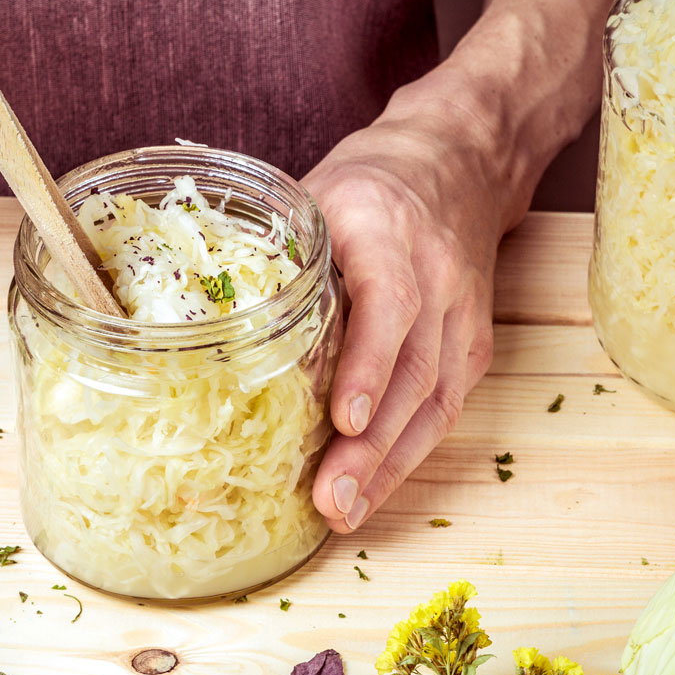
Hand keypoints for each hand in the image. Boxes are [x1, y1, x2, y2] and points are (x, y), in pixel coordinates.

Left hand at [305, 91, 515, 532]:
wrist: (458, 163)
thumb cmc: (371, 185)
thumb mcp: (315, 195)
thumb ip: (275, 253)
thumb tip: (202, 322)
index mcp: (387, 229)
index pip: (390, 301)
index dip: (368, 364)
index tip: (343, 419)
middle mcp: (436, 274)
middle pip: (413, 369)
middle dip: (372, 445)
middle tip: (329, 500)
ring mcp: (463, 312)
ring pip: (435, 399)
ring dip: (390, 464)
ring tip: (345, 511)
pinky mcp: (473, 342)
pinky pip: (445, 405)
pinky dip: (409, 452)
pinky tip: (373, 487)